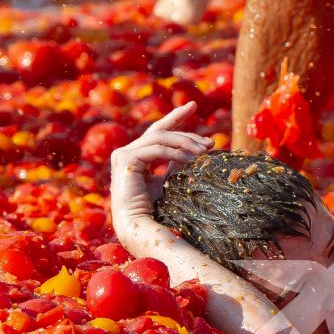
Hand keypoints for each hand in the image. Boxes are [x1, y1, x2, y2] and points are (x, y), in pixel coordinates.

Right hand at [110, 103, 212, 229]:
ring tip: (204, 152)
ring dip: (185, 143)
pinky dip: (175, 153)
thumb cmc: (155, 211)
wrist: (140, 227)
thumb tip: (196, 150)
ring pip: (160, 137)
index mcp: (136, 156)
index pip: (158, 131)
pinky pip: (156, 149)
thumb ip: (176, 164)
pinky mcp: (125, 160)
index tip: (193, 106)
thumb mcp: (170, 181)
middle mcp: (127, 153)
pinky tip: (190, 160)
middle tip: (210, 141)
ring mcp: (123, 155)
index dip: (175, 117)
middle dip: (186, 129)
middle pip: (160, 131)